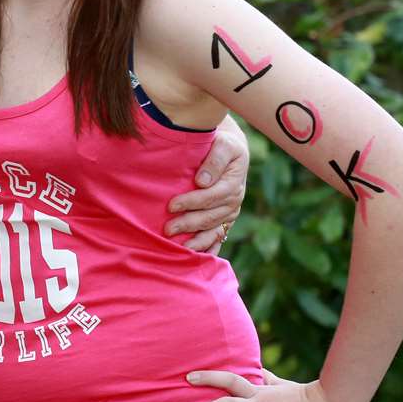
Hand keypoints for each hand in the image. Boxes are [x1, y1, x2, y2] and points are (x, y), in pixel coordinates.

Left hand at [167, 118, 248, 253]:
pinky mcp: (225, 218)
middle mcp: (234, 200)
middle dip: (189, 224)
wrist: (229, 148)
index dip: (192, 202)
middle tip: (168, 229)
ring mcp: (231, 211)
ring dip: (199, 240)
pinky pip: (220, 235)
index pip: (212, 196)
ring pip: (216, 229)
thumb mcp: (223, 144)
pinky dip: (210, 247)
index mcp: (233, 182)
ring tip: (181, 249)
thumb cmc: (222, 143)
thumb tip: (202, 181)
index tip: (171, 205)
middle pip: (211, 216)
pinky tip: (199, 258)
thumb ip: (215, 159)